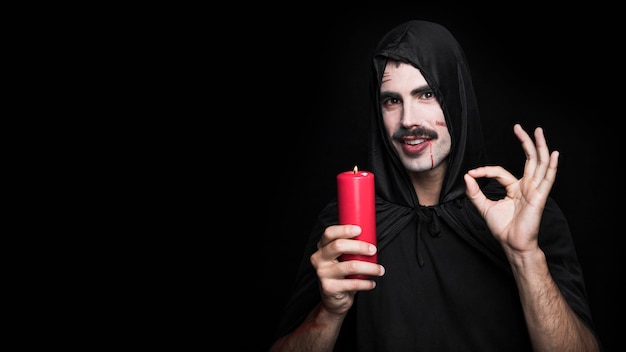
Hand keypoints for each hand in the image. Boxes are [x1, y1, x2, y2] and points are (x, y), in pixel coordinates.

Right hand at [310, 225, 383, 314]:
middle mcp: (319, 259)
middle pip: (338, 246)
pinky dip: (366, 283)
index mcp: (322, 247)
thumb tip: (370, 237)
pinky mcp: (329, 287)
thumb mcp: (342, 258)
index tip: (360, 230)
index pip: (329, 233)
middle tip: (373, 250)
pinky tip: (372, 283)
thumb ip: (350, 247)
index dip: (344, 230)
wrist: (333, 298)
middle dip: (359, 246)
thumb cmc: (342, 274)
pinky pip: (352, 283)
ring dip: (369, 267)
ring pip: (350, 266)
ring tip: (380, 270)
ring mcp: (322, 273)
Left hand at [463, 124, 558, 253]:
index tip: (472, 173)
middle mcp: (527, 187)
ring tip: (537, 131)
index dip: (485, 170)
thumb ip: (475, 192)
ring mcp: (534, 191)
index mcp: (515, 189)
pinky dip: (551, 166)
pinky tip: (554, 154)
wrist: (512, 244)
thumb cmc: (502, 229)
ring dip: (538, 147)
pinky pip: (547, 179)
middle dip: (524, 142)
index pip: (501, 172)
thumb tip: (467, 176)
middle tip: (518, 127)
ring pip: (539, 164)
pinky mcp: (539, 197)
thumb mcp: (484, 207)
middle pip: (528, 160)